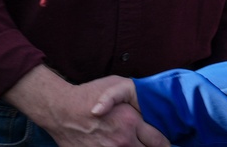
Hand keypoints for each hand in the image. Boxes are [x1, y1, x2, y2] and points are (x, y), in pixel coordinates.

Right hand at [4, 66, 167, 146]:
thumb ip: (137, 99)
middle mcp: (122, 141)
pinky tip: (114, 145)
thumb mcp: (117, 85)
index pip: (160, 142)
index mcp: (131, 122)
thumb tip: (152, 110)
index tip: (165, 144)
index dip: (165, 144)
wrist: (60, 110)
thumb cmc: (88, 95)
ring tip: (130, 144)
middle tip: (147, 143)